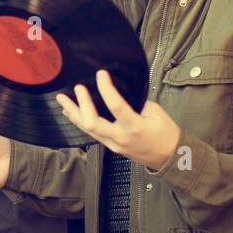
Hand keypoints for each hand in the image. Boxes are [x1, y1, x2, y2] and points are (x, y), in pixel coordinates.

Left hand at [56, 69, 179, 170]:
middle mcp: (120, 137)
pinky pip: (91, 134)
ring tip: (62, 99)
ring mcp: (113, 144)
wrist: (170, 157)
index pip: (116, 106)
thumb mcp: (156, 113)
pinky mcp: (111, 147)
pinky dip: (80, 122)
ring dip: (73, 113)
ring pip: (87, 130)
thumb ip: (136, 102)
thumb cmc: (166, 134)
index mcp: (135, 127)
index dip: (106, 88)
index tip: (101, 74)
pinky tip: (72, 113)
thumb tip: (120, 92)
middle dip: (81, 104)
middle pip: (92, 123)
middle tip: (77, 88)